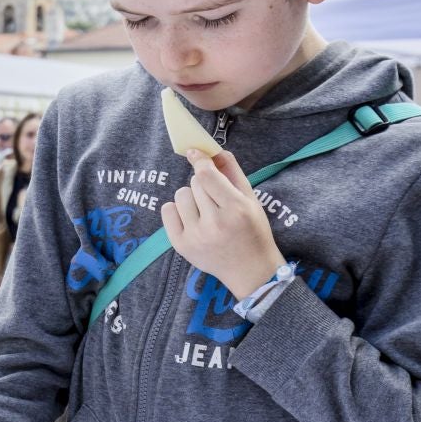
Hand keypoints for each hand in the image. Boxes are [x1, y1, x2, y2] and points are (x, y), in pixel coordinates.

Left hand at [160, 150, 285, 299]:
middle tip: (215, 200)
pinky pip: (167, 211)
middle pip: (194, 183)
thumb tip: (214, 151)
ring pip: (180, 195)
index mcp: (236, 210)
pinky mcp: (181, 245)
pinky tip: (191, 218)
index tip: (195, 153)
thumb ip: (233, 172)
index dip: (200, 160)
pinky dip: (177, 210)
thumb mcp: (251, 200)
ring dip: (191, 197)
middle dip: (203, 185)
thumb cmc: (253, 231)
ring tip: (205, 211)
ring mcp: (195, 236)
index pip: (207, 176)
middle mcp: (214, 224)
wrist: (250, 270)